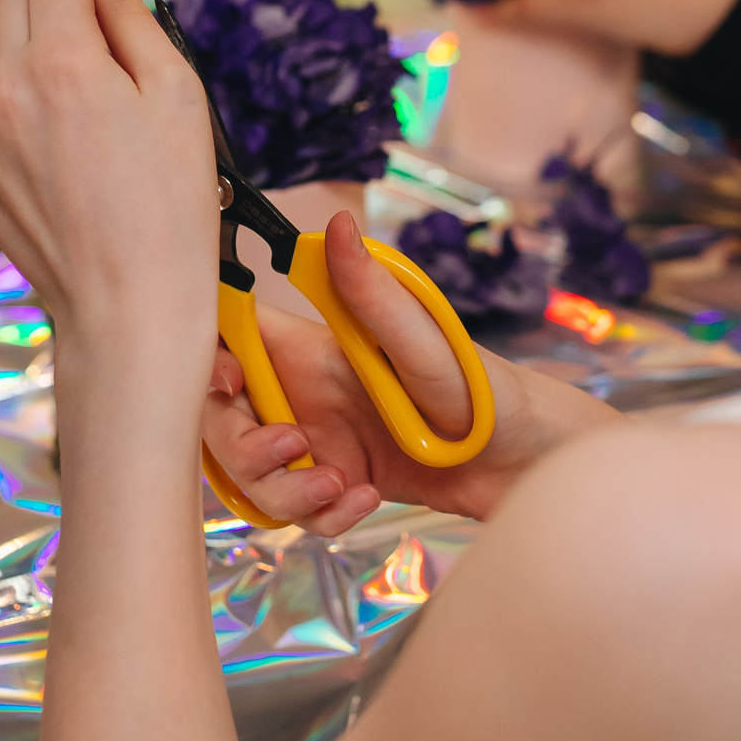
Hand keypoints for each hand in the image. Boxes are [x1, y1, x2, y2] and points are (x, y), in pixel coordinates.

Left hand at [0, 0, 215, 345]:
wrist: (128, 301)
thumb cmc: (170, 203)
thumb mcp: (178, 96)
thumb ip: (136, 20)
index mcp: (61, 60)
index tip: (111, 9)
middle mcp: (3, 86)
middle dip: (53, 6)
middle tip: (98, 54)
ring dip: (19, 44)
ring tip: (68, 89)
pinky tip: (44, 126)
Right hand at [197, 213, 623, 533]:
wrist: (532, 469)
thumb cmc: (491, 394)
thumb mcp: (429, 347)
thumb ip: (372, 298)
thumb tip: (334, 226)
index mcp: (316, 346)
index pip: (232, 334)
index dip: (207, 357)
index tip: (229, 385)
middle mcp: (307, 391)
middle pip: (225, 415)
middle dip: (239, 443)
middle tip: (289, 450)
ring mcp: (321, 440)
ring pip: (255, 472)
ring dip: (283, 490)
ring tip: (340, 488)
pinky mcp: (338, 483)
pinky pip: (295, 508)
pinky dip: (319, 515)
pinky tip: (363, 500)